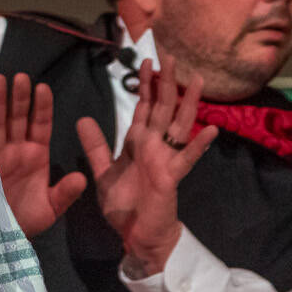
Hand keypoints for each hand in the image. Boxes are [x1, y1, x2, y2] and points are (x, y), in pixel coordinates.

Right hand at [0, 73, 86, 236]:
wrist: (0, 237)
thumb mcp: (50, 209)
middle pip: (19, 117)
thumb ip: (65, 193)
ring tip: (1, 79)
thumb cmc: (25, 222)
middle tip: (22, 77)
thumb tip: (81, 179)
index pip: (40, 125)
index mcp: (36, 156)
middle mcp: (17, 149)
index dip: (42, 107)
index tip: (43, 88)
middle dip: (20, 97)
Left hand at [75, 64, 218, 274]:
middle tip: (171, 55)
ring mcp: (165, 158)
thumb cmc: (124, 206)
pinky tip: (210, 130)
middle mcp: (154, 144)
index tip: (148, 61)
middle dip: (166, 82)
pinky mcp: (171, 176)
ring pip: (178, 124)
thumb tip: (82, 119)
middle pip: (162, 107)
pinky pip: (186, 157)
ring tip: (196, 79)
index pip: (143, 106)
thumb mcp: (104, 172)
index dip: (146, 84)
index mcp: (138, 141)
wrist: (137, 235)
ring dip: (188, 102)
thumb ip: (95, 146)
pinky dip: (198, 144)